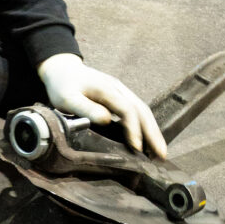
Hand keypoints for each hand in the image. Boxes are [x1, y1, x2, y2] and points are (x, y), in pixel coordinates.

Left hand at [37, 53, 166, 158]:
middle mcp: (118, 89)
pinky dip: (145, 126)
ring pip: (143, 111)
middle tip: (161, 154)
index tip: (136, 148)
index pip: (127, 109)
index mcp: (106, 89)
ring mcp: (121, 92)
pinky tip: (147, 141)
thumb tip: (106, 121)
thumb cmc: (62, 85)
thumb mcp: (67, 98)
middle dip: (153, 132)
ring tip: (159, 152)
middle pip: (142, 110)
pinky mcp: (120, 97)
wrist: (62, 69)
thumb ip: (86, 108)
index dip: (134, 129)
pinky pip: (137, 112)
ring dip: (152, 131)